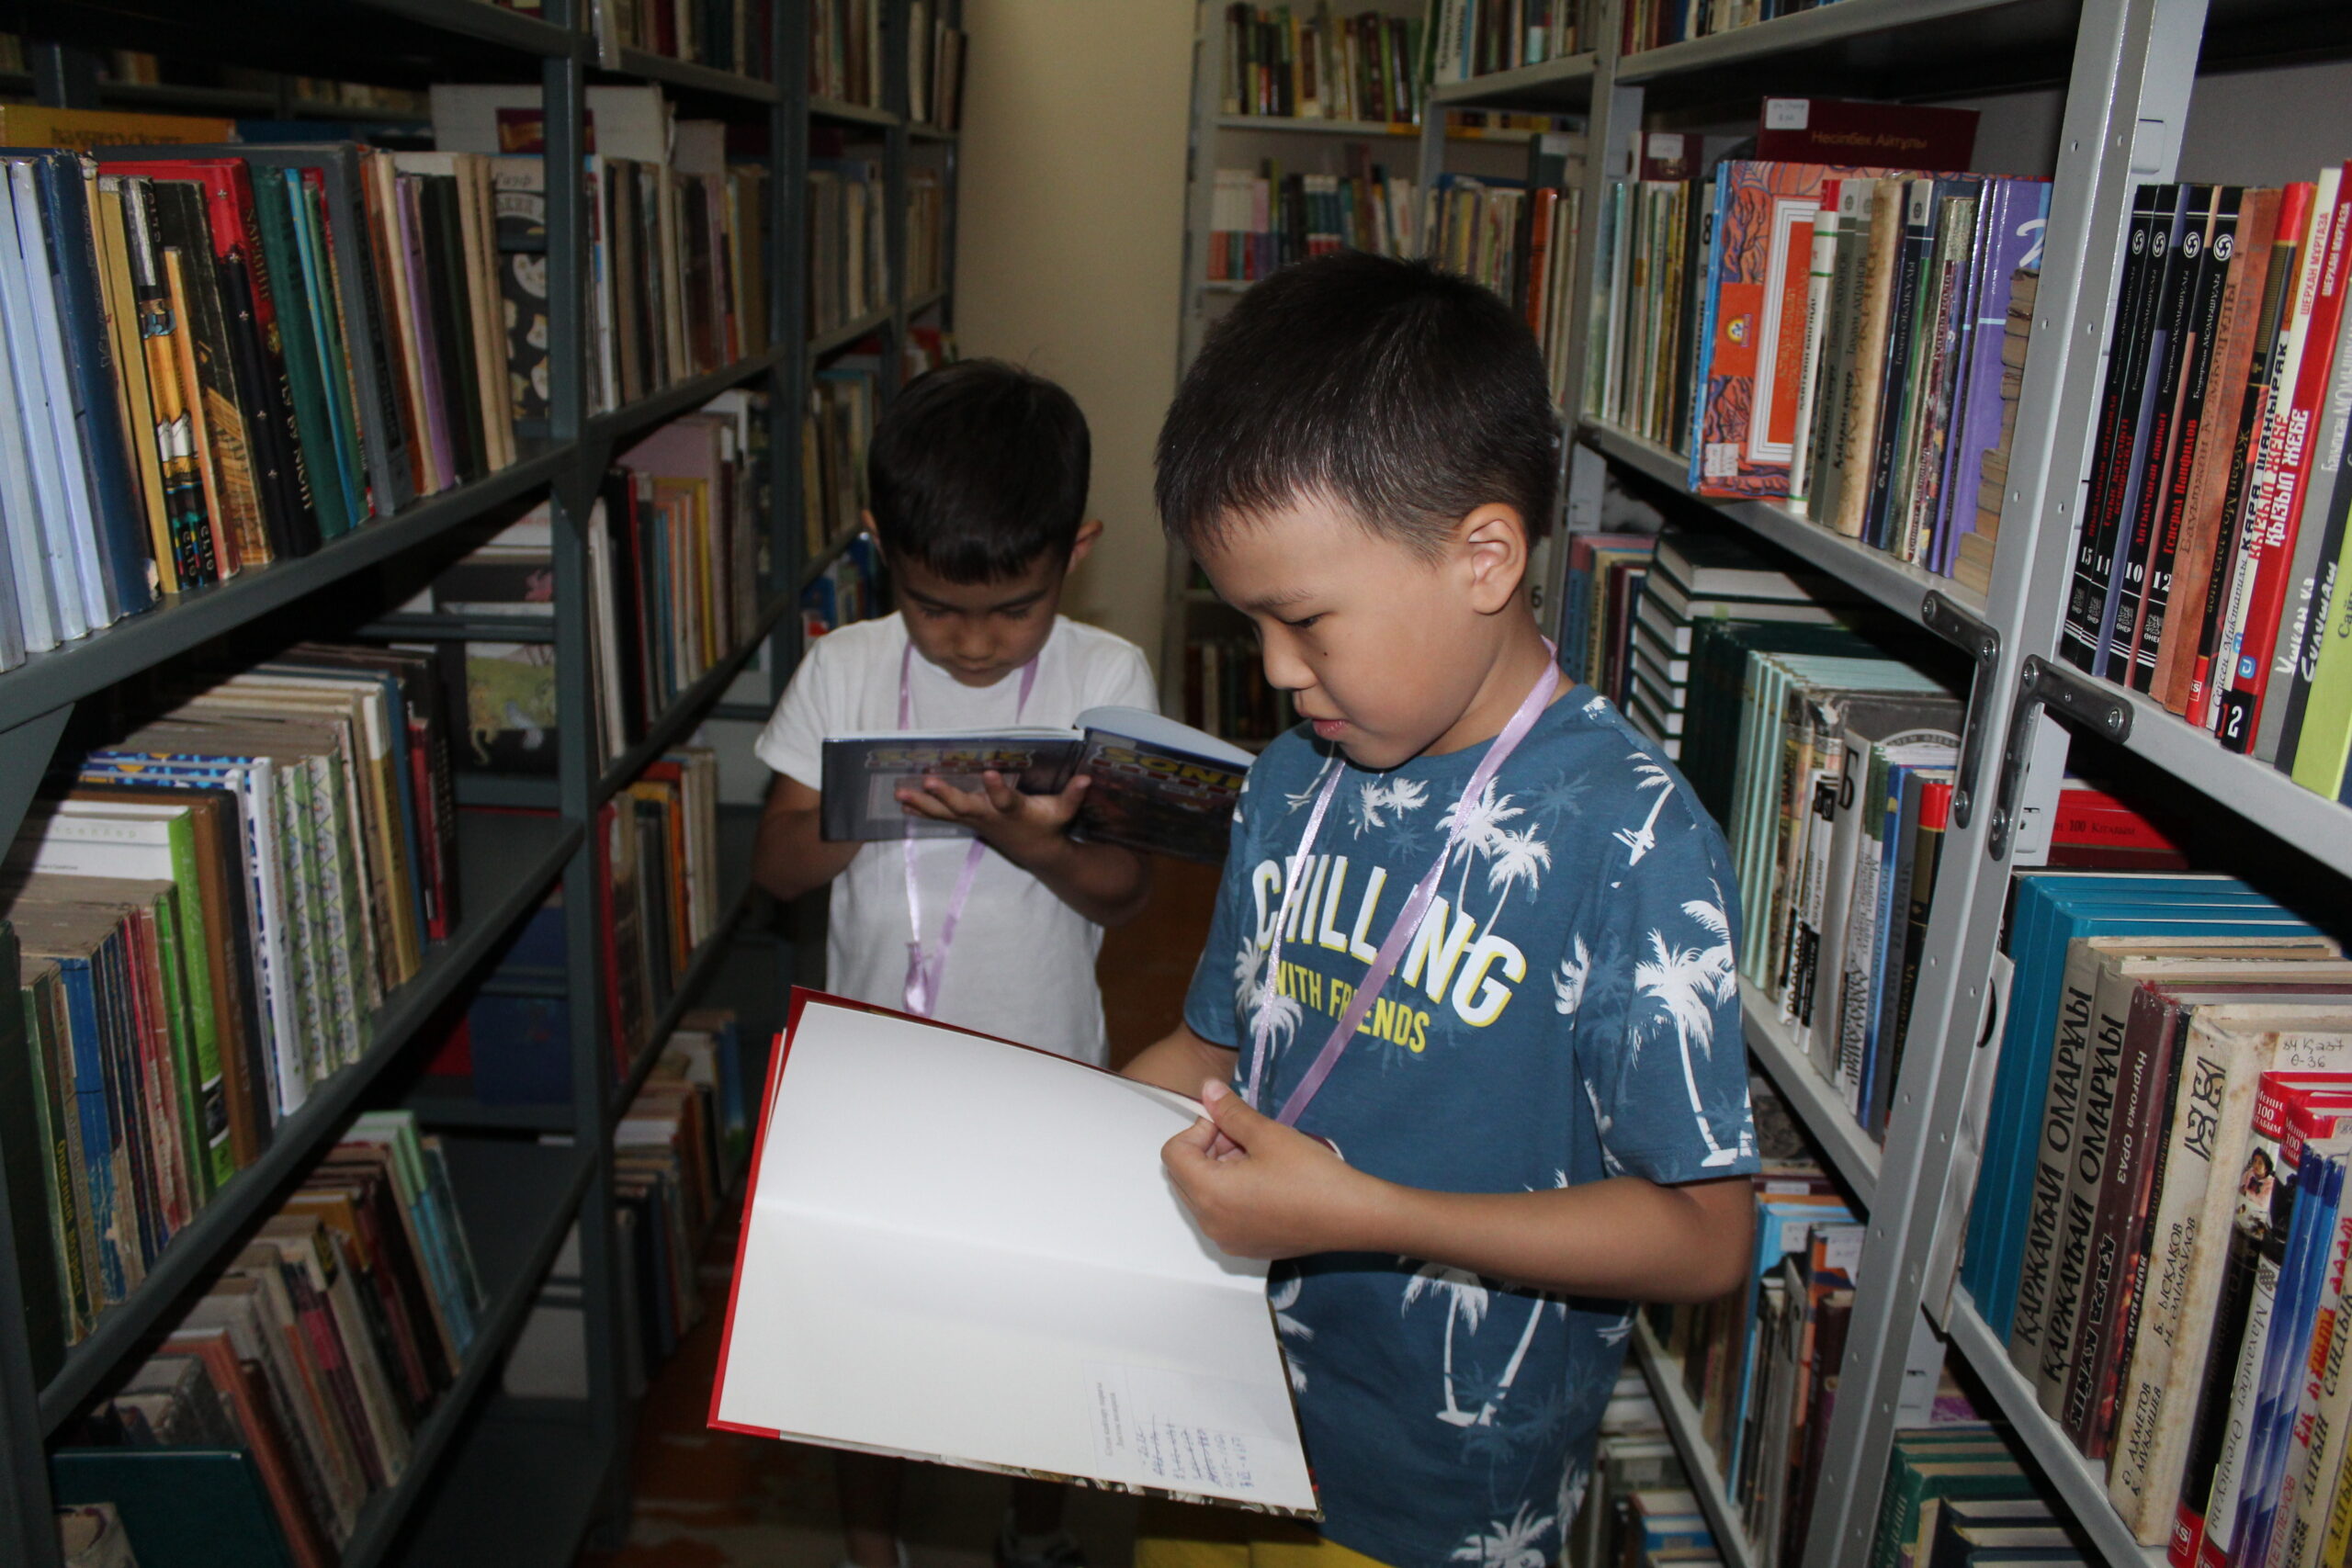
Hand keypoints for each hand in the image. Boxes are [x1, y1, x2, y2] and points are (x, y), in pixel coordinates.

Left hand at [896, 769, 1089, 867]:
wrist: (1037, 853)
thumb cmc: (1049, 825)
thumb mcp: (1064, 811)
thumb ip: (1074, 794)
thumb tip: (1088, 777)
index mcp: (1015, 811)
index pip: (1005, 799)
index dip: (997, 788)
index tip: (987, 771)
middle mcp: (991, 817)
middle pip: (965, 807)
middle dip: (946, 795)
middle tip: (928, 780)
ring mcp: (977, 821)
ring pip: (946, 812)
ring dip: (923, 803)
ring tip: (900, 793)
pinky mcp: (969, 822)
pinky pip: (942, 816)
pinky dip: (923, 809)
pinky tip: (904, 803)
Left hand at [1162, 1080, 1384, 1258]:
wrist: (1353, 1216)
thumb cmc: (1311, 1174)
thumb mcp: (1267, 1134)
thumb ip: (1230, 1111)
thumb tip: (1207, 1089)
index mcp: (1209, 1193)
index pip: (1173, 1153)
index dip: (1197, 1130)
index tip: (1229, 1123)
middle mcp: (1210, 1223)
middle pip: (1183, 1176)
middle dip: (1206, 1149)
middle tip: (1244, 1137)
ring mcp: (1227, 1239)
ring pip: (1203, 1195)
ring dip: (1220, 1170)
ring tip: (1259, 1157)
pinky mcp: (1246, 1247)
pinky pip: (1222, 1215)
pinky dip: (1232, 1193)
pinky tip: (1267, 1181)